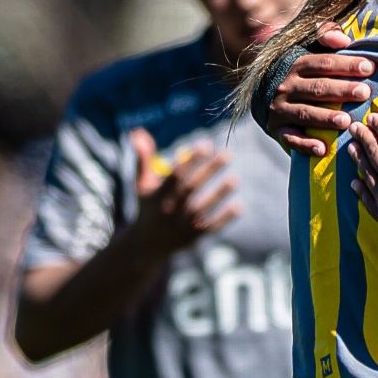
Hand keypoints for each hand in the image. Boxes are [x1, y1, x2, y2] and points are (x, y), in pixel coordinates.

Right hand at [127, 128, 241, 255]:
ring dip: (219, 194)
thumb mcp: (143, 185)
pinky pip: (210, 227)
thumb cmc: (149, 207)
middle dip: (209, 170)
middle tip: (227, 154)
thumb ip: (144, 160)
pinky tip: (238, 207)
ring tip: (234, 180)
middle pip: (191, 188)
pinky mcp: (192, 238)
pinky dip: (224, 218)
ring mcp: (180, 225)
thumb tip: (138, 133)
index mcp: (157, 195)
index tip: (206, 144)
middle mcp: (168, 210)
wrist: (146, 245)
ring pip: (202, 209)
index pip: (175, 174)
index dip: (190, 160)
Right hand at [268, 22, 376, 155]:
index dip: (347, 64)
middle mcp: (287, 86)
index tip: (369, 67)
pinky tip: (322, 149)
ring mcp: (281, 109)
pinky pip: (291, 138)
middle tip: (364, 93)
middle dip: (342, 90)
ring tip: (346, 121)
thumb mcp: (309, 48)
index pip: (324, 63)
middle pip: (318, 87)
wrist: (265, 94)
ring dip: (326, 118)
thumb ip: (326, 37)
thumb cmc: (301, 71)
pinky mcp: (278, 129)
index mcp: (297, 65)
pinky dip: (305, 144)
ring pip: (305, 113)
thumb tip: (343, 39)